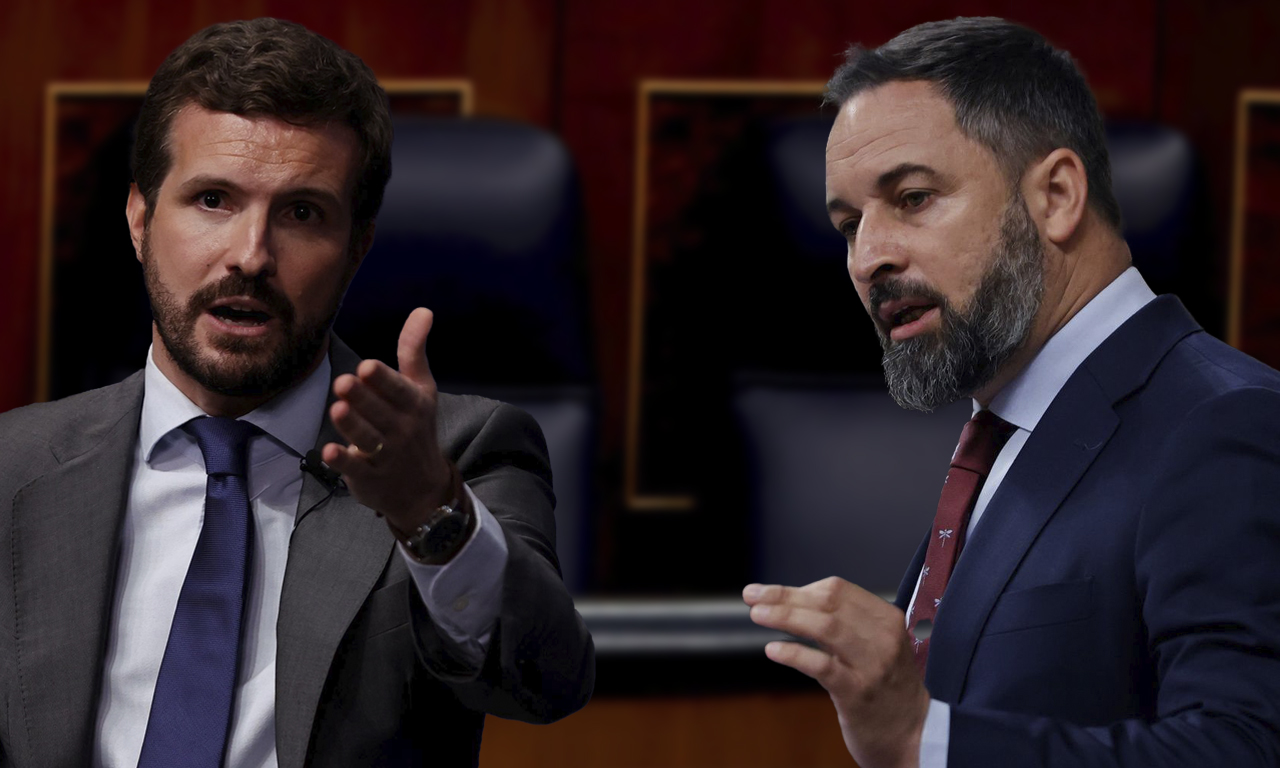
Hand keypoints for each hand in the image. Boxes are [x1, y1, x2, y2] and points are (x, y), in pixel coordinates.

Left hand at [322, 307, 453, 532]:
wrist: (423, 488)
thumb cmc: (417, 428)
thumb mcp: (422, 390)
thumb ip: (414, 352)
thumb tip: (423, 310)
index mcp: (414, 405)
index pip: (398, 390)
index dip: (383, 380)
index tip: (366, 367)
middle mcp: (402, 430)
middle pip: (380, 413)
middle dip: (363, 398)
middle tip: (344, 382)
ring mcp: (386, 456)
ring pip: (367, 439)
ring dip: (352, 425)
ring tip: (336, 409)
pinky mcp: (368, 478)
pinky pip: (355, 469)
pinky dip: (343, 462)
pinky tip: (328, 451)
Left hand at [744, 577, 928, 767]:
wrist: (913, 734)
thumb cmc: (887, 687)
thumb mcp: (879, 645)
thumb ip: (847, 623)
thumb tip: (795, 602)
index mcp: (887, 619)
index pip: (838, 590)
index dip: (800, 588)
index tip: (773, 592)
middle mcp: (883, 637)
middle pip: (826, 603)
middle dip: (784, 596)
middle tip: (753, 596)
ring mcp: (871, 665)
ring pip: (823, 627)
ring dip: (784, 617)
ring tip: (757, 615)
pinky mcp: (857, 692)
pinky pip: (821, 665)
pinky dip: (793, 653)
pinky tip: (773, 649)